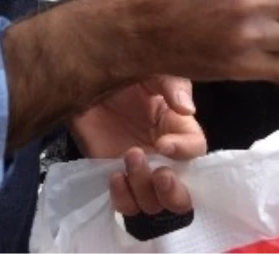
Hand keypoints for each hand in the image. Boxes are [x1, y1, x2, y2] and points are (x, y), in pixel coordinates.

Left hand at [69, 76, 203, 214]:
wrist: (83, 84)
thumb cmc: (122, 75)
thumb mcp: (151, 72)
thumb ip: (172, 85)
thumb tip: (188, 108)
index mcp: (178, 129)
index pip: (195, 150)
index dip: (184, 152)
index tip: (162, 144)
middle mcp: (163, 157)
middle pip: (181, 195)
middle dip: (173, 192)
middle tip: (159, 174)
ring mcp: (140, 172)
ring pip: (152, 203)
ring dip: (143, 188)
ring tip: (127, 158)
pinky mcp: (115, 179)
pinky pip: (125, 204)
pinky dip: (123, 198)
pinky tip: (114, 176)